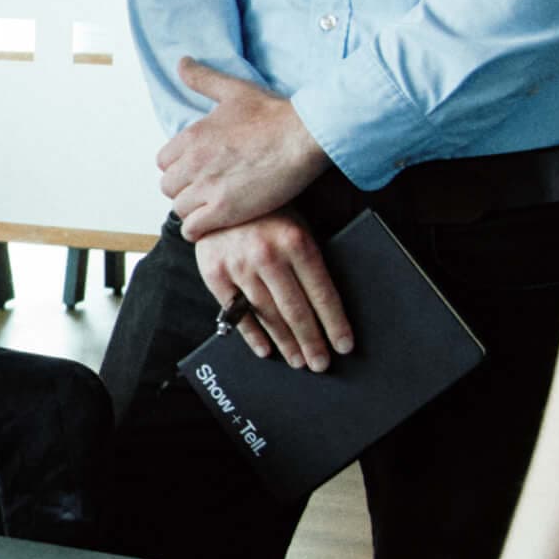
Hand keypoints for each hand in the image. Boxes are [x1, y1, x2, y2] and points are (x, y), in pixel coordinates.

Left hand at [160, 58, 330, 235]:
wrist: (307, 136)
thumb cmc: (276, 114)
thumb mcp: (234, 90)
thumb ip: (203, 79)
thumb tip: (181, 62)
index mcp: (191, 137)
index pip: (163, 162)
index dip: (179, 167)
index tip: (198, 170)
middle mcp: (193, 162)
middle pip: (169, 187)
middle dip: (185, 189)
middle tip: (207, 190)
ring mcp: (208, 187)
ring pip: (179, 208)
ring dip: (193, 210)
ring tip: (213, 207)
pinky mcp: (226, 210)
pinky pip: (193, 228)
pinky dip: (200, 229)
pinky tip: (214, 223)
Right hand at [194, 211, 354, 370]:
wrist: (218, 195)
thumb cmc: (266, 212)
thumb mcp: (297, 226)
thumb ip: (309, 260)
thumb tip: (329, 308)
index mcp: (296, 242)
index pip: (322, 294)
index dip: (335, 324)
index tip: (343, 345)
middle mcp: (267, 255)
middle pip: (296, 310)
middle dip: (312, 341)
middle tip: (321, 363)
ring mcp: (238, 265)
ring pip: (268, 314)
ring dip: (286, 343)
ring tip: (299, 361)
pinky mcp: (214, 273)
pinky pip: (236, 312)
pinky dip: (252, 334)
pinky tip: (266, 349)